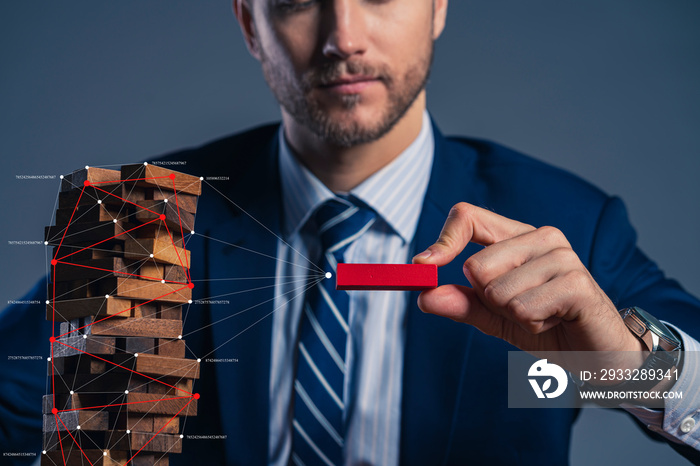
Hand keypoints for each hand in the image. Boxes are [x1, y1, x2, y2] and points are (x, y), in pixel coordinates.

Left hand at [413, 203, 643, 373]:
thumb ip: (461, 303)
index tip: (422, 267)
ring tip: (543, 316)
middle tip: (520, 309)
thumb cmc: (547, 327)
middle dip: (489, 300)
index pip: (468, 216)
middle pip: (476, 264)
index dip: (442, 241)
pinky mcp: (576, 282)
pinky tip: (556, 321)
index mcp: (517, 236)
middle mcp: (541, 237)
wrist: (597, 355)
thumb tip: (423, 295)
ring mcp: (562, 256)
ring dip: (514, 317)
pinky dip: (532, 326)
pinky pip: (522, 309)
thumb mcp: (495, 316)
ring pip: (497, 291)